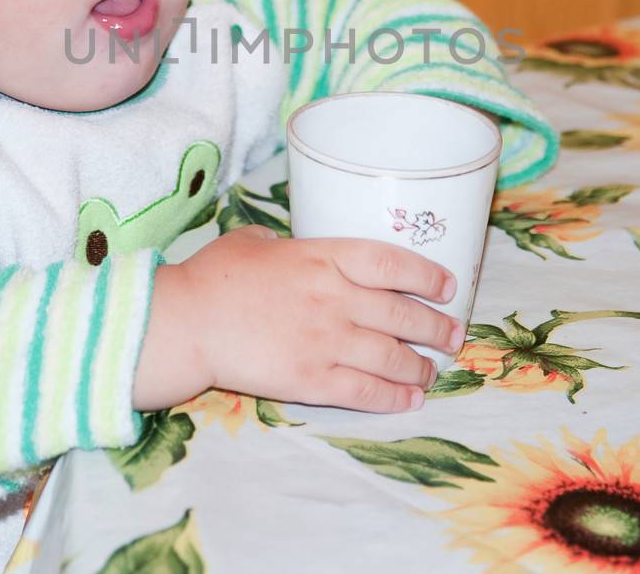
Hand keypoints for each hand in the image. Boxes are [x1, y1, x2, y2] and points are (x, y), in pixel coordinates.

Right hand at [133, 226, 462, 412]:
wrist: (188, 322)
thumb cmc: (213, 277)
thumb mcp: (253, 241)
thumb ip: (283, 243)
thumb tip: (288, 244)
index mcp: (324, 256)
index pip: (393, 263)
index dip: (428, 276)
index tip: (446, 286)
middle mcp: (336, 296)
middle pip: (404, 313)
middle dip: (436, 327)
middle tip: (451, 335)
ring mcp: (327, 340)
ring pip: (393, 356)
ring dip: (421, 366)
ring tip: (432, 371)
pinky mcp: (313, 379)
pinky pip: (367, 390)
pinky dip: (395, 396)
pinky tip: (411, 399)